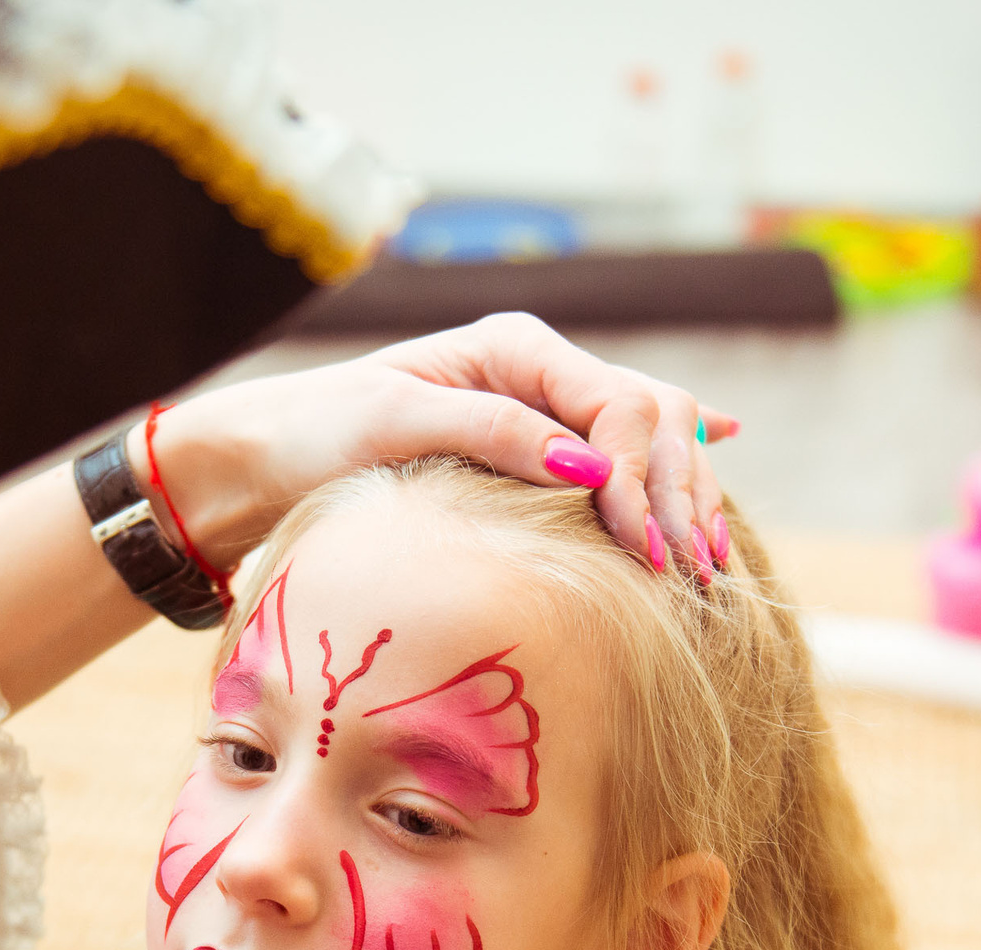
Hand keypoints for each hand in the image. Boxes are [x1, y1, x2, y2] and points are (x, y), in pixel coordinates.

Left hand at [140, 312, 737, 575]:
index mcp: (515, 346)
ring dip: (685, 498)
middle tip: (693, 571)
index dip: (645, 476)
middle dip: (681, 491)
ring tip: (706, 565)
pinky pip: (625, 463)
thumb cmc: (318, 434)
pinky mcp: (536, 456)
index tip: (649, 550)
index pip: (617, 404)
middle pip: (653, 418)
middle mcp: (542, 370)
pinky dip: (666, 483)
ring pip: (652, 442)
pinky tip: (715, 478)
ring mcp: (544, 412)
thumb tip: (589, 468)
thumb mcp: (396, 422)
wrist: (264, 462)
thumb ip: (492, 433)